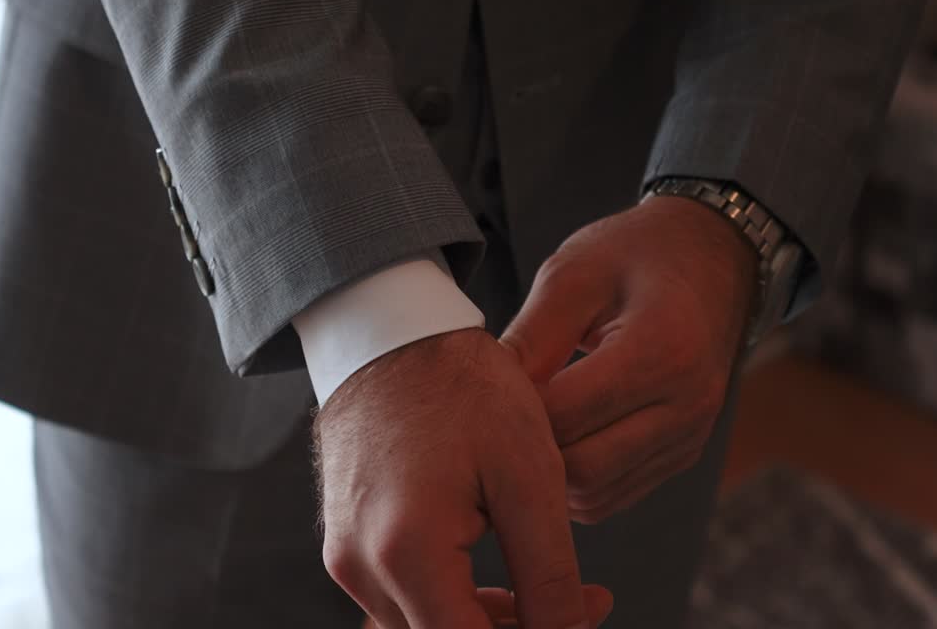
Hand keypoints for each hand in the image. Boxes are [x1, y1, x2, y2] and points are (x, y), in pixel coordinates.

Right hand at [315, 328, 612, 628]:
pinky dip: (454, 600)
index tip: (592, 611)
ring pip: (425, 626)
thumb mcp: (528, 477)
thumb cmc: (464, 392)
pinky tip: (500, 578)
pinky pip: (404, 599)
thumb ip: (549, 573)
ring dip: (488, 623)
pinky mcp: (345, 542)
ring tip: (551, 585)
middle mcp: (362, 565)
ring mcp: (345, 556)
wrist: (392, 336)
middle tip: (589, 600)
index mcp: (408, 550)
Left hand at [500, 196, 757, 523]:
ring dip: (550, 473)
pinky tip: (554, 438)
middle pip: (582, 468)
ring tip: (522, 426)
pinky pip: (617, 493)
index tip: (485, 389)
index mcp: (661, 351)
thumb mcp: (573, 274)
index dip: (514, 410)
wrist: (711, 255)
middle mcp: (687, 405)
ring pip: (597, 493)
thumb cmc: (635, 253)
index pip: (565, 414)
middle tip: (495, 416)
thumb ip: (531, 337)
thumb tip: (487, 395)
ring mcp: (691, 436)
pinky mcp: (684, 452)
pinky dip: (576, 480)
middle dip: (529, 449)